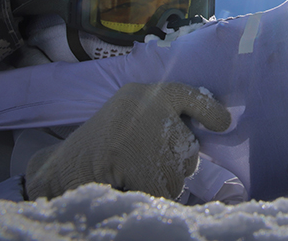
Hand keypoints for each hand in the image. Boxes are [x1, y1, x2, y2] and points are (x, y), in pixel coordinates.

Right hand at [25, 82, 230, 199]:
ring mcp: (147, 136)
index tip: (224, 123)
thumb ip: (164, 118)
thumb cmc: (101, 142)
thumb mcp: (132, 115)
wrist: (63, 166)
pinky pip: (166, 191)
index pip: (192, 96)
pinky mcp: (141, 164)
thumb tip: (211, 129)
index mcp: (150, 93)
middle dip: (176, 164)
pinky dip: (154, 195)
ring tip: (133, 173)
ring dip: (164, 182)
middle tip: (146, 163)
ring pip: (180, 174)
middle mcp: (152, 108)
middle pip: (190, 149)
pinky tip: (132, 186)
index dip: (210, 111)